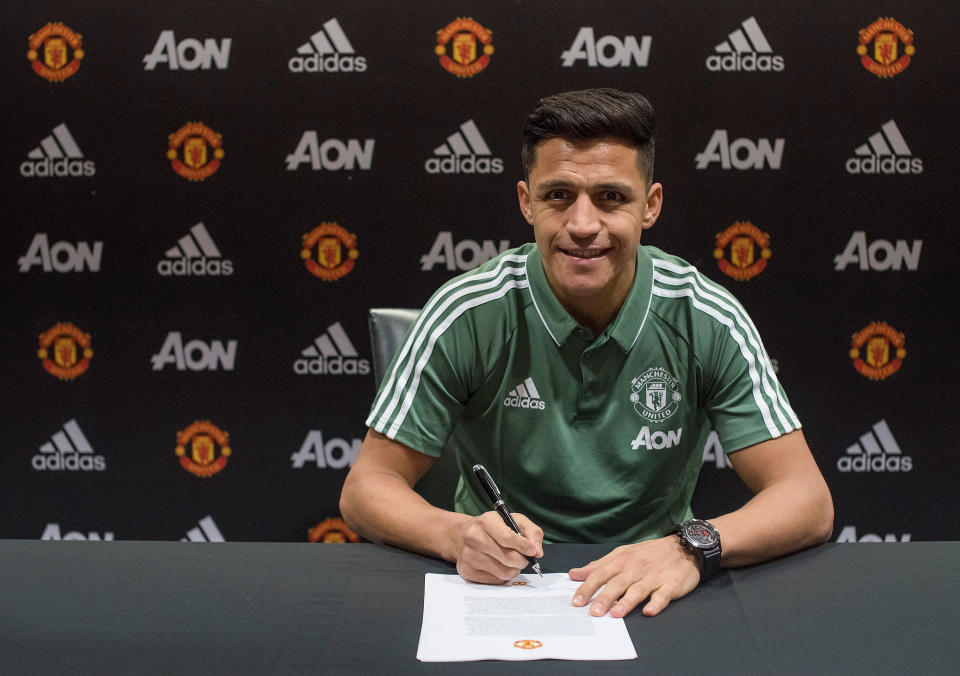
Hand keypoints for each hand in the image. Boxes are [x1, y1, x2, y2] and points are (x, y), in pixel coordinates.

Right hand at [453, 511, 543, 583]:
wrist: (464, 535)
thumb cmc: (493, 528)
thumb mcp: (514, 521)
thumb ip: (531, 533)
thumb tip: (537, 551)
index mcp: (486, 522)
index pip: (507, 538)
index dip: (524, 546)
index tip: (533, 551)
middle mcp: (474, 538)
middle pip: (508, 558)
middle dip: (522, 560)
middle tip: (523, 557)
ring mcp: (469, 556)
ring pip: (504, 573)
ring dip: (513, 569)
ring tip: (509, 560)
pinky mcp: (468, 571)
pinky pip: (496, 581)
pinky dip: (502, 576)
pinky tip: (498, 565)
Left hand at [568, 536, 700, 617]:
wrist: (683, 547)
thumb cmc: (648, 553)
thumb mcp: (621, 554)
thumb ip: (598, 565)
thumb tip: (574, 574)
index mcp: (621, 561)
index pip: (600, 574)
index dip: (588, 587)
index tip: (576, 601)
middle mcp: (635, 569)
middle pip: (617, 584)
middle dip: (604, 597)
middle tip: (593, 612)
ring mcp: (653, 577)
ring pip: (637, 590)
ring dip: (627, 602)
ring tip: (616, 614)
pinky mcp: (671, 585)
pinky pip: (662, 595)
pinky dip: (656, 603)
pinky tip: (649, 611)